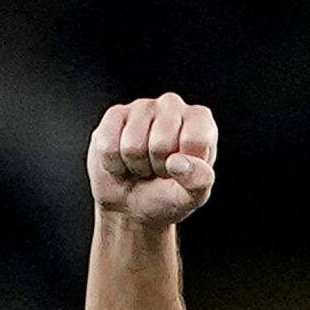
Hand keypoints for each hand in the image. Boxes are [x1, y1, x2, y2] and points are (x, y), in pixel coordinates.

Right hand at [88, 93, 217, 226]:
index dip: (186, 166)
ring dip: (136, 165)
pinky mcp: (114, 114)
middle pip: (161, 143)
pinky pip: (109, 146)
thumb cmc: (168, 194)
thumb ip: (199, 181)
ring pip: (133, 146)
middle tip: (159, 169)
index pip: (196, 141)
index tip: (182, 171)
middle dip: (158, 167)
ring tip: (143, 164)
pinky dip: (114, 163)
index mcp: (201, 121)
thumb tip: (179, 162)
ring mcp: (142, 106)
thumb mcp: (193, 196)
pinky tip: (123, 159)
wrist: (132, 203)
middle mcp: (173, 105)